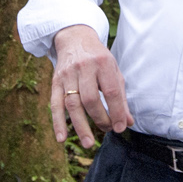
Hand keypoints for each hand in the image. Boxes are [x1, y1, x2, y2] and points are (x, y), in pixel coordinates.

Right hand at [50, 25, 132, 147]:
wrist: (74, 38)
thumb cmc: (98, 59)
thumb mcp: (114, 71)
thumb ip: (121, 97)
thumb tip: (127, 122)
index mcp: (103, 63)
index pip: (111, 91)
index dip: (116, 111)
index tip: (120, 127)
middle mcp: (84, 67)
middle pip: (90, 99)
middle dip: (100, 119)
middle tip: (107, 130)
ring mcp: (67, 75)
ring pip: (73, 104)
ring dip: (81, 126)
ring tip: (89, 143)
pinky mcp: (55, 81)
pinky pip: (55, 104)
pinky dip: (58, 123)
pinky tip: (62, 138)